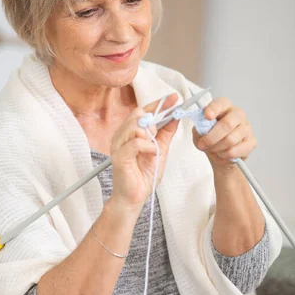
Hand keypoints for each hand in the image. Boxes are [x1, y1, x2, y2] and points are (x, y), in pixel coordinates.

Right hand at [109, 93, 179, 212]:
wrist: (134, 196)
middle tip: (159, 132)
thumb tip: (175, 115)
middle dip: (153, 119)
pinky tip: (153, 153)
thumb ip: (166, 132)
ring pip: (135, 126)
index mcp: (130, 132)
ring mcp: (118, 145)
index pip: (143, 111)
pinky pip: (135, 143)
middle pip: (137, 114)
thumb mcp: (160, 149)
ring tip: (154, 146)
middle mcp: (121, 136)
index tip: (174, 98)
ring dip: (150, 134)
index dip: (159, 103)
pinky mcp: (119, 157)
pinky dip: (148, 146)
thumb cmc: (143, 174)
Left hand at [193, 97, 256, 171]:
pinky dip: (224, 155)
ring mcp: (246, 127)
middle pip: (227, 124)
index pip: (221, 103)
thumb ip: (200, 128)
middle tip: (202, 145)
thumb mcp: (199, 131)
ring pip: (231, 139)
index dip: (213, 109)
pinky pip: (235, 151)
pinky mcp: (251, 142)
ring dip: (217, 148)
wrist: (219, 153)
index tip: (207, 116)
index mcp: (224, 106)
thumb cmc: (210, 137)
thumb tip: (202, 129)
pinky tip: (222, 153)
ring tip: (212, 149)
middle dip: (211, 137)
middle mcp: (238, 114)